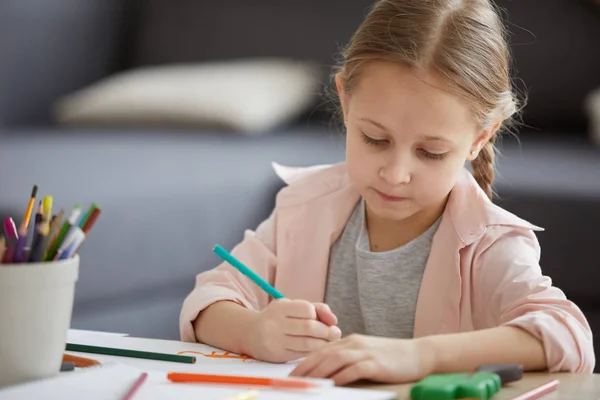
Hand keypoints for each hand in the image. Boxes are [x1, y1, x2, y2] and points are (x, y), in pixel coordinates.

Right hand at [245, 299, 341, 362]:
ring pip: (307, 344)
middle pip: (309, 327)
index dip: (318, 314)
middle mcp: (275, 324)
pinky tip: (318, 348)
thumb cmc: (278, 318)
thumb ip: (316, 308)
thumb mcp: (292, 307)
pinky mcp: (277, 356)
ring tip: (329, 341)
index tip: (321, 319)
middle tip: (336, 333)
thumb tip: (334, 321)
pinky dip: (314, 351)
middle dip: (327, 331)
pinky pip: (302, 354)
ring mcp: (275, 341)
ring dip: (323, 343)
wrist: (250, 333)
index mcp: (280, 307)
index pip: (307, 309)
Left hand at [289, 334, 434, 384]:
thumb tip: (328, 372)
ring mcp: (365, 352)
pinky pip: (353, 370)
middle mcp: (354, 344)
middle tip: (291, 381)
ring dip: (317, 372)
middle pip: (323, 354)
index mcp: (350, 341)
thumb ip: (349, 358)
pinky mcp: (375, 363)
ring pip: (334, 360)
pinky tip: (331, 385)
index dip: (304, 362)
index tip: (291, 374)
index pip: (321, 350)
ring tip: (305, 384)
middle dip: (304, 368)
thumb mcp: (366, 353)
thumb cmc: (392, 357)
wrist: (419, 354)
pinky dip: (340, 377)